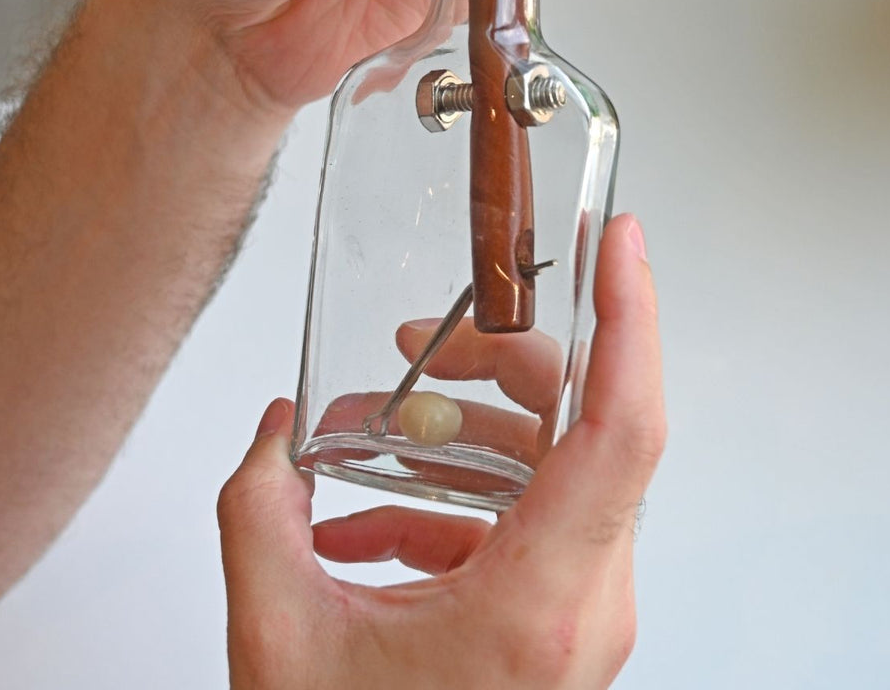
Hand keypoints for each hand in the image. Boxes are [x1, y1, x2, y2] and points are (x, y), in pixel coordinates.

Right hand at [217, 216, 664, 689]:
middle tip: (441, 331)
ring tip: (377, 425)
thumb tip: (272, 434)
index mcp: (540, 605)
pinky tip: (375, 515)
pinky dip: (457, 498)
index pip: (623, 430)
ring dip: (469, 433)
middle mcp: (586, 604)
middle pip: (586, 428)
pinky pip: (526, 521)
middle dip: (511, 360)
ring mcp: (581, 613)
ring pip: (556, 470)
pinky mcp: (560, 620)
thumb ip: (259, 518)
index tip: (621, 242)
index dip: (630, 318)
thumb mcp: (282, 647)